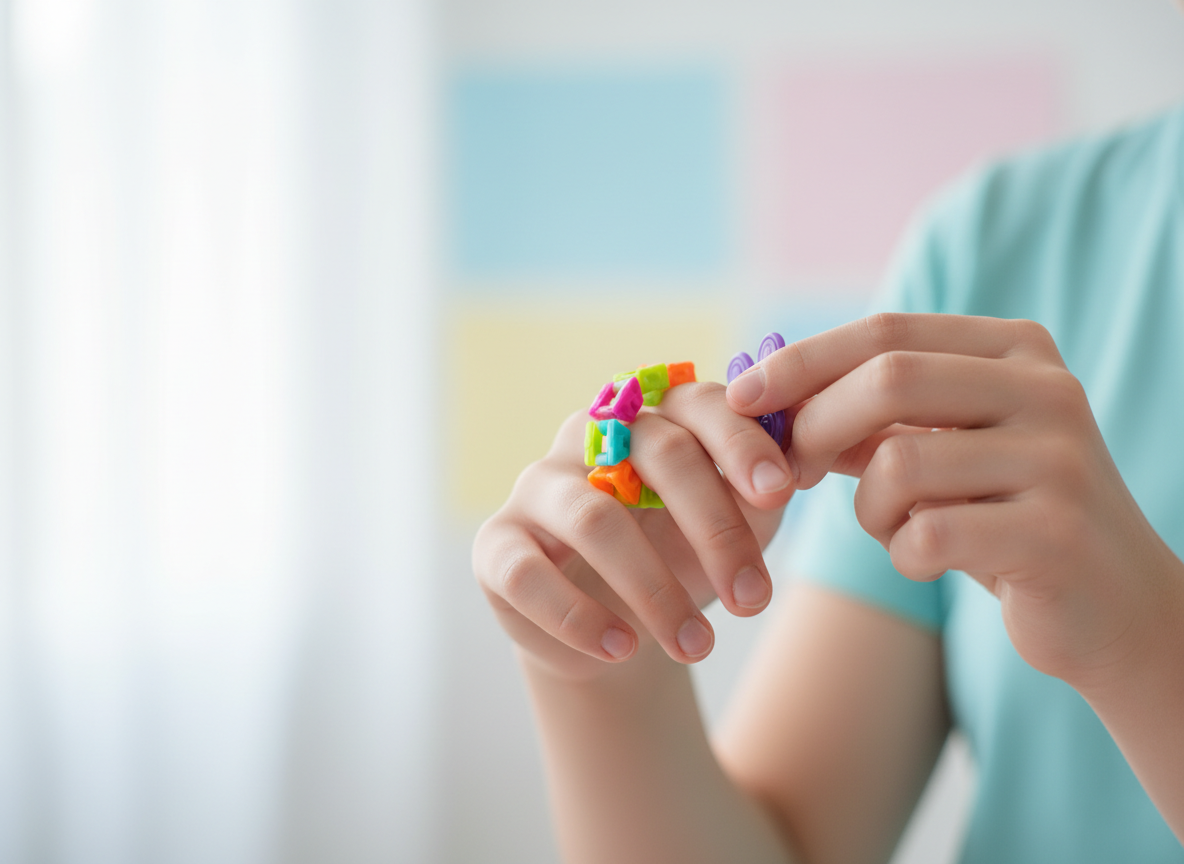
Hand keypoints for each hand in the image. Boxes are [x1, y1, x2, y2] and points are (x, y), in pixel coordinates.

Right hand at [473, 382, 794, 680]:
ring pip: (594, 518)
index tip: (781, 493)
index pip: (697, 405)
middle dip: (714, 530)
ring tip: (698, 646)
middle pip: (655, 455)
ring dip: (654, 589)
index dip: (740, 443)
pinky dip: (577, 617)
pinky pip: (527, 572)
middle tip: (754, 601)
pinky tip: (622, 650)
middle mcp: (588, 436)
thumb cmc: (684, 559)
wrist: (616, 629)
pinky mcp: (497, 543)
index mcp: (652, 417)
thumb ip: (764, 488)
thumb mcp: (737, 525)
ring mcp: (537, 486)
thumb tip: (808, 456)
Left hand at [726, 313, 1183, 686]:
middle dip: (813, 428)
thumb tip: (765, 394)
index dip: (801, 361)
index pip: (886, 332)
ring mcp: (1059, 460)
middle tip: (784, 475)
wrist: (1113, 607)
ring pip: (898, 463)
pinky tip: (925, 559)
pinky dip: (901, 553)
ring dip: (866, 508)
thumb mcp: (942, 450)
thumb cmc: (1004, 517)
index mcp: (1018, 351)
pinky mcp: (1055, 535)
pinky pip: (925, 535)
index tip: (738, 396)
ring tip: (890, 527)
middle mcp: (1047, 390)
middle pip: (886, 381)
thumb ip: (871, 417)